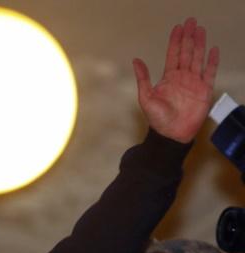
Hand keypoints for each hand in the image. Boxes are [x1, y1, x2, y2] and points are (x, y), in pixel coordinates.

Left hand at [133, 17, 218, 142]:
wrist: (171, 134)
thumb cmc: (157, 119)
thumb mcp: (146, 97)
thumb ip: (143, 78)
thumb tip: (136, 60)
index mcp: (168, 78)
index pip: (173, 55)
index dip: (175, 41)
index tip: (178, 28)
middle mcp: (182, 78)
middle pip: (187, 53)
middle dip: (189, 37)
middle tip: (191, 22)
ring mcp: (194, 83)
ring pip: (198, 59)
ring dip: (200, 44)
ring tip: (200, 30)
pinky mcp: (204, 90)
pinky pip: (210, 73)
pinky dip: (212, 62)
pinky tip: (213, 50)